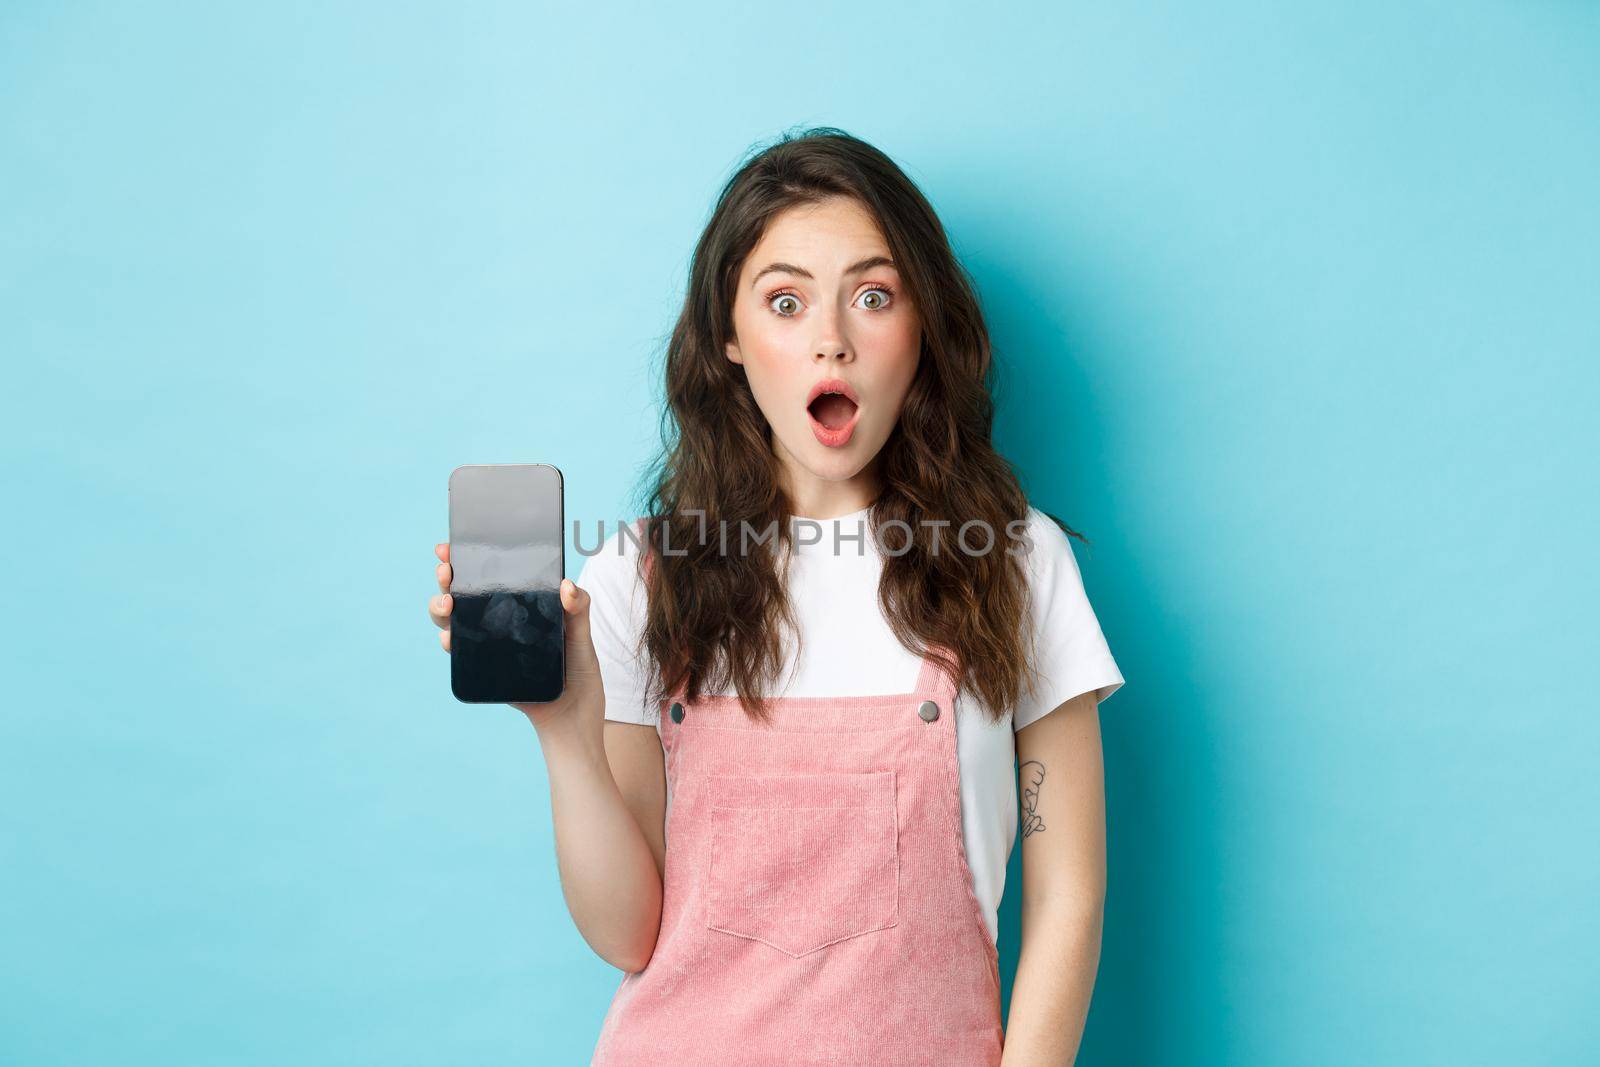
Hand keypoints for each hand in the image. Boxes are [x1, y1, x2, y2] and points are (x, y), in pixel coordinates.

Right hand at [429, 542, 606, 732]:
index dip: (467, 560)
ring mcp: (491, 646)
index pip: (491, 577)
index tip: (451, 548)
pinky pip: (462, 655)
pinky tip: (449, 637)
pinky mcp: (486, 671)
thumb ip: (578, 609)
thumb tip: (566, 586)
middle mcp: (501, 623)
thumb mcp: (583, 636)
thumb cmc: (579, 675)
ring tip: (447, 604)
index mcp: (522, 607)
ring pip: (455, 622)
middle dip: (447, 579)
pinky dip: (450, 643)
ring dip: (441, 609)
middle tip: (445, 571)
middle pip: (466, 595)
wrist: (574, 719)